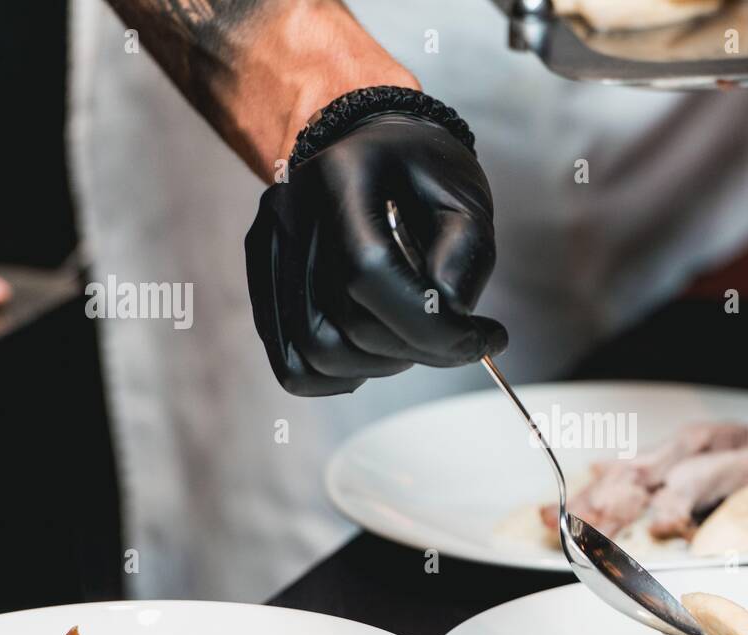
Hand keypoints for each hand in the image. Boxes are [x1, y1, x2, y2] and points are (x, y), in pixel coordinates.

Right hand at [245, 104, 504, 395]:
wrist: (367, 146)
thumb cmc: (421, 171)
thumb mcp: (466, 198)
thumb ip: (465, 257)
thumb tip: (448, 321)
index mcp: (341, 176)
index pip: (370, 273)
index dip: (431, 325)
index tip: (482, 338)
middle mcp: (291, 213)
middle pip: (345, 324)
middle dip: (415, 348)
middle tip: (456, 336)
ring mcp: (270, 249)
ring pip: (315, 353)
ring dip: (379, 364)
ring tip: (414, 336)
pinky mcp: (264, 282)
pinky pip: (291, 362)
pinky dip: (340, 374)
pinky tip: (376, 353)